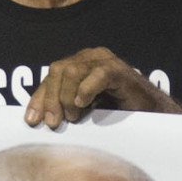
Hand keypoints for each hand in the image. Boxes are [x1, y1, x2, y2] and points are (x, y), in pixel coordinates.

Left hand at [25, 48, 181, 127]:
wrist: (149, 115)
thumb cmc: (117, 113)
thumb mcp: (84, 111)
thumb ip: (64, 108)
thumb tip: (38, 119)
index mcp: (78, 65)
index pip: (51, 77)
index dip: (39, 98)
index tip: (32, 121)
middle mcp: (89, 58)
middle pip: (56, 71)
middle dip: (50, 99)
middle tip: (53, 123)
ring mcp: (103, 61)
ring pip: (71, 72)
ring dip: (67, 98)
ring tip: (75, 117)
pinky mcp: (118, 70)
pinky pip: (96, 75)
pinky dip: (86, 90)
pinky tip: (82, 105)